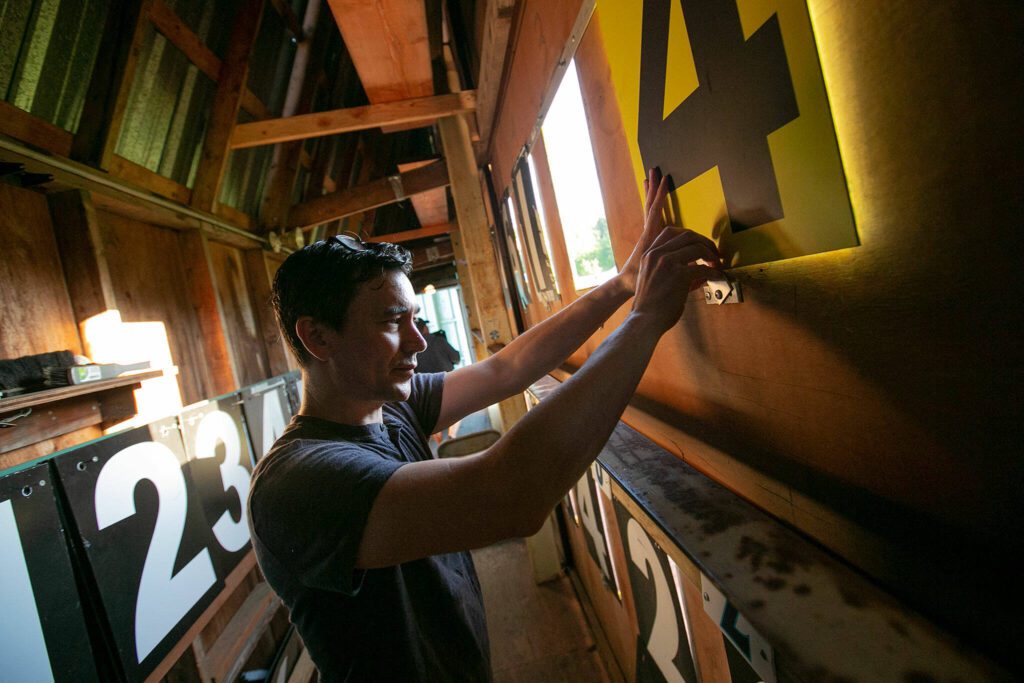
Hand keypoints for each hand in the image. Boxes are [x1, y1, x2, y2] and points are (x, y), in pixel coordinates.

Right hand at [630, 171, 721, 332]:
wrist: (644, 320)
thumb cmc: (650, 305)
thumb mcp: (652, 278)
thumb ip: (668, 267)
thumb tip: (696, 266)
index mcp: (649, 254)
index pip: (670, 231)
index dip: (689, 236)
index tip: (699, 245)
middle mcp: (657, 254)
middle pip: (687, 235)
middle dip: (704, 242)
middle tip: (714, 253)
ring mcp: (667, 263)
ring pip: (697, 247)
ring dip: (711, 255)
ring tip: (716, 265)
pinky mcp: (679, 275)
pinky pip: (704, 268)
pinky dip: (714, 272)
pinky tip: (717, 277)